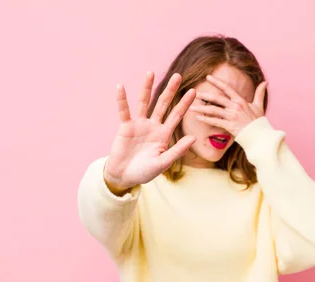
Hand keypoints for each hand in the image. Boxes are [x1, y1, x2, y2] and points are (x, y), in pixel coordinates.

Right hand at [104, 72, 196, 193]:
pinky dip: (122, 99)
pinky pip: (123, 111)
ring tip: (150, 72)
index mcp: (164, 135)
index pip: (177, 115)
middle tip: (178, 75)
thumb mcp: (163, 162)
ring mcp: (139, 125)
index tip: (194, 91)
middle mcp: (153, 126)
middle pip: (163, 104)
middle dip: (170, 90)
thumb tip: (194, 138)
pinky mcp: (125, 127)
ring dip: (146, 88)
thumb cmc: (144, 171)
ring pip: (144, 102)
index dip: (185, 104)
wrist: (125, 176)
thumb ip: (178, 150)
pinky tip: (120, 87)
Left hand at [189, 75, 267, 135]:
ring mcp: (232, 116)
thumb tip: (265, 82)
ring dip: (201, 108)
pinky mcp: (229, 125)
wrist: (260, 135)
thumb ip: (260, 93)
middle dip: (204, 95)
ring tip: (191, 107)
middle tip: (194, 93)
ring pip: (213, 110)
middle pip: (217, 98)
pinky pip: (215, 121)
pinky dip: (206, 119)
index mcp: (240, 100)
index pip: (227, 88)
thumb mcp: (259, 106)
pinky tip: (198, 118)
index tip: (208, 77)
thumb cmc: (259, 122)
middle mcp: (235, 106)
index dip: (217, 82)